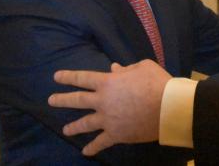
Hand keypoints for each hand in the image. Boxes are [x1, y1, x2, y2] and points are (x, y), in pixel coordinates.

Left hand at [48, 59, 170, 155]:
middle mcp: (102, 101)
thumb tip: (114, 68)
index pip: (82, 78)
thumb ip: (126, 69)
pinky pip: (100, 142)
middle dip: (62, 100)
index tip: (56, 77)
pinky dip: (92, 148)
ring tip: (65, 129)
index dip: (68, 77)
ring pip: (84, 123)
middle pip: (77, 100)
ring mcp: (107, 120)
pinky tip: (85, 152)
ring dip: (73, 126)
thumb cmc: (156, 82)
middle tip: (51, 100)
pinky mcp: (116, 135)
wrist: (168, 107)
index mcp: (107, 82)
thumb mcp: (143, 67)